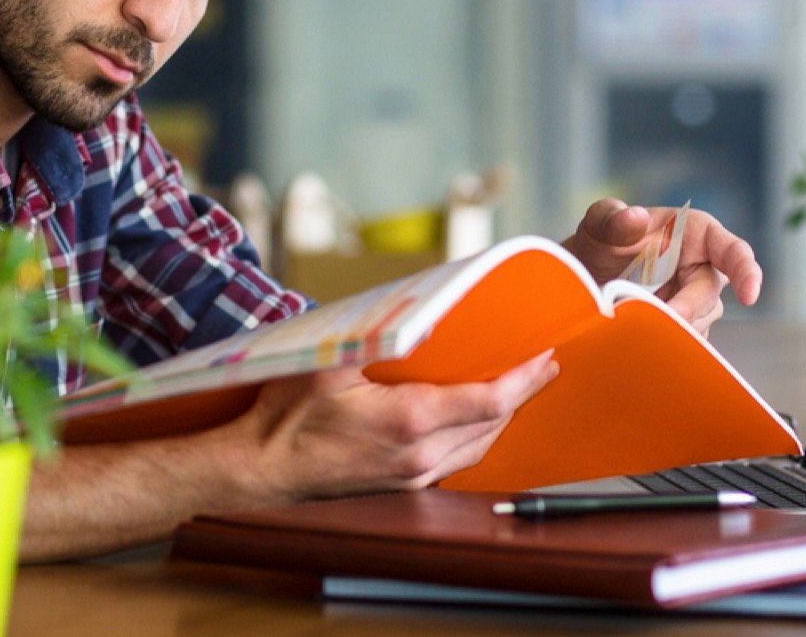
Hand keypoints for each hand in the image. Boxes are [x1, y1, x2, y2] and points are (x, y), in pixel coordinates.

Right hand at [241, 350, 558, 498]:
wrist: (260, 469)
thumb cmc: (285, 416)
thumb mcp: (328, 363)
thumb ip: (376, 339)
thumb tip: (419, 318)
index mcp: (409, 422)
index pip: (489, 401)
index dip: (523, 379)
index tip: (545, 358)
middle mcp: (420, 456)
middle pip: (492, 426)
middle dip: (521, 395)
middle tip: (542, 366)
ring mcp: (412, 477)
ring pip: (478, 448)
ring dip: (501, 418)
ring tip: (516, 389)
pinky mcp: (402, 486)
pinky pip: (455, 461)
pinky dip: (475, 436)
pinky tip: (473, 419)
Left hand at [564, 198, 761, 333]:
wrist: (588, 275)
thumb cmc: (603, 240)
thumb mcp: (601, 223)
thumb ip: (612, 219)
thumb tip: (634, 216)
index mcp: (698, 234)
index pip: (734, 252)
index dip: (746, 272)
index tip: (749, 296)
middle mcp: (703, 268)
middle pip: (709, 297)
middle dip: (686, 310)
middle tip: (655, 316)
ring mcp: (695, 300)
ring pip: (698, 323)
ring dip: (670, 327)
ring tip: (630, 317)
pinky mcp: (685, 326)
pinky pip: (685, 342)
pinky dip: (665, 343)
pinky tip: (639, 337)